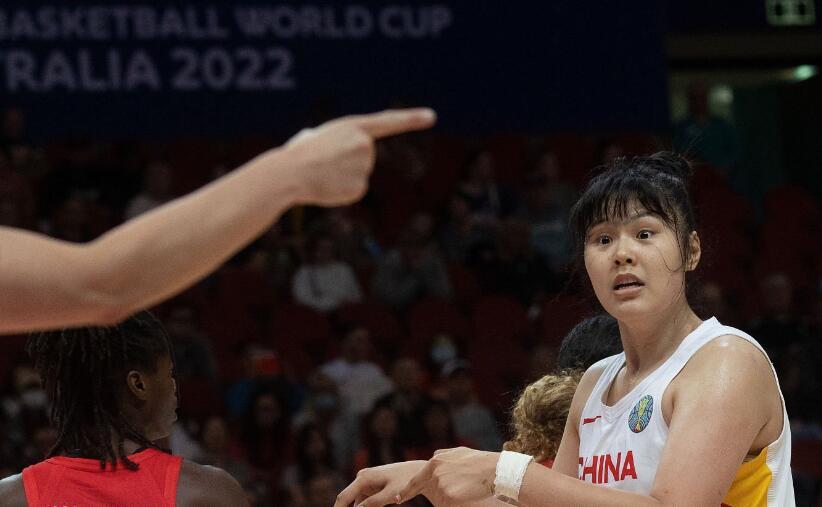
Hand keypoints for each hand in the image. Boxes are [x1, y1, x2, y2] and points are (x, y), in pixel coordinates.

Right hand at [285, 108, 435, 206]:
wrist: (290, 174)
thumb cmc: (297, 154)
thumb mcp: (316, 137)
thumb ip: (335, 142)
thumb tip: (335, 159)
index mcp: (354, 127)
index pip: (389, 122)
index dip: (411, 119)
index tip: (432, 117)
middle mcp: (365, 145)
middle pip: (365, 156)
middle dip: (346, 161)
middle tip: (323, 161)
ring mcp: (365, 167)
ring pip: (360, 174)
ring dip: (342, 176)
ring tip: (322, 173)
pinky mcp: (361, 187)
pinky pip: (355, 190)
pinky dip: (342, 191)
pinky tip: (328, 186)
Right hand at [335, 460, 426, 506]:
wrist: (417, 471)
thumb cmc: (406, 482)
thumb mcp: (390, 495)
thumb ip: (373, 503)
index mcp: (364, 478)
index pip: (343, 497)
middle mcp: (361, 477)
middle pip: (347, 499)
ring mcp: (365, 481)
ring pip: (354, 501)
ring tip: (378, 505)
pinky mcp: (370, 486)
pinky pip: (362, 501)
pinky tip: (374, 506)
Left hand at [397, 447, 498, 505]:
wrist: (494, 470)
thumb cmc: (479, 462)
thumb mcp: (458, 452)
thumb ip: (443, 454)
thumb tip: (435, 454)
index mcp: (435, 462)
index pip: (416, 480)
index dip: (406, 490)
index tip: (398, 498)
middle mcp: (435, 473)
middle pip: (430, 492)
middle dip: (440, 494)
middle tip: (457, 489)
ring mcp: (441, 485)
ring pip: (441, 500)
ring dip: (451, 499)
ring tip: (467, 489)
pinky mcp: (449, 497)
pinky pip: (449, 505)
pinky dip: (457, 503)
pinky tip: (468, 495)